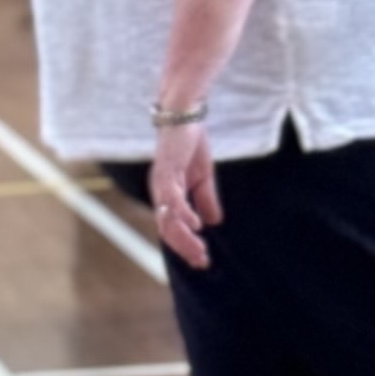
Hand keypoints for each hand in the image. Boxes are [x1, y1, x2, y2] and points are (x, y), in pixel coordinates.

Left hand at [149, 116, 222, 268]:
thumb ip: (205, 199)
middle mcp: (160, 193)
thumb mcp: (202, 176)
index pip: (172, 228)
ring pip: (168, 219)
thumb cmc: (190, 143)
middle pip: (168, 230)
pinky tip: (196, 225)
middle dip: (184, 248)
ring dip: (184, 238)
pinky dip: (183, 214)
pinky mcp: (167, 171)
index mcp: (167, 195)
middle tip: (201, 261)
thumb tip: (213, 222)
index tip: (202, 260)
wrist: (183, 114)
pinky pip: (173, 199)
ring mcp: (162, 183)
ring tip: (200, 250)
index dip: (185, 245)